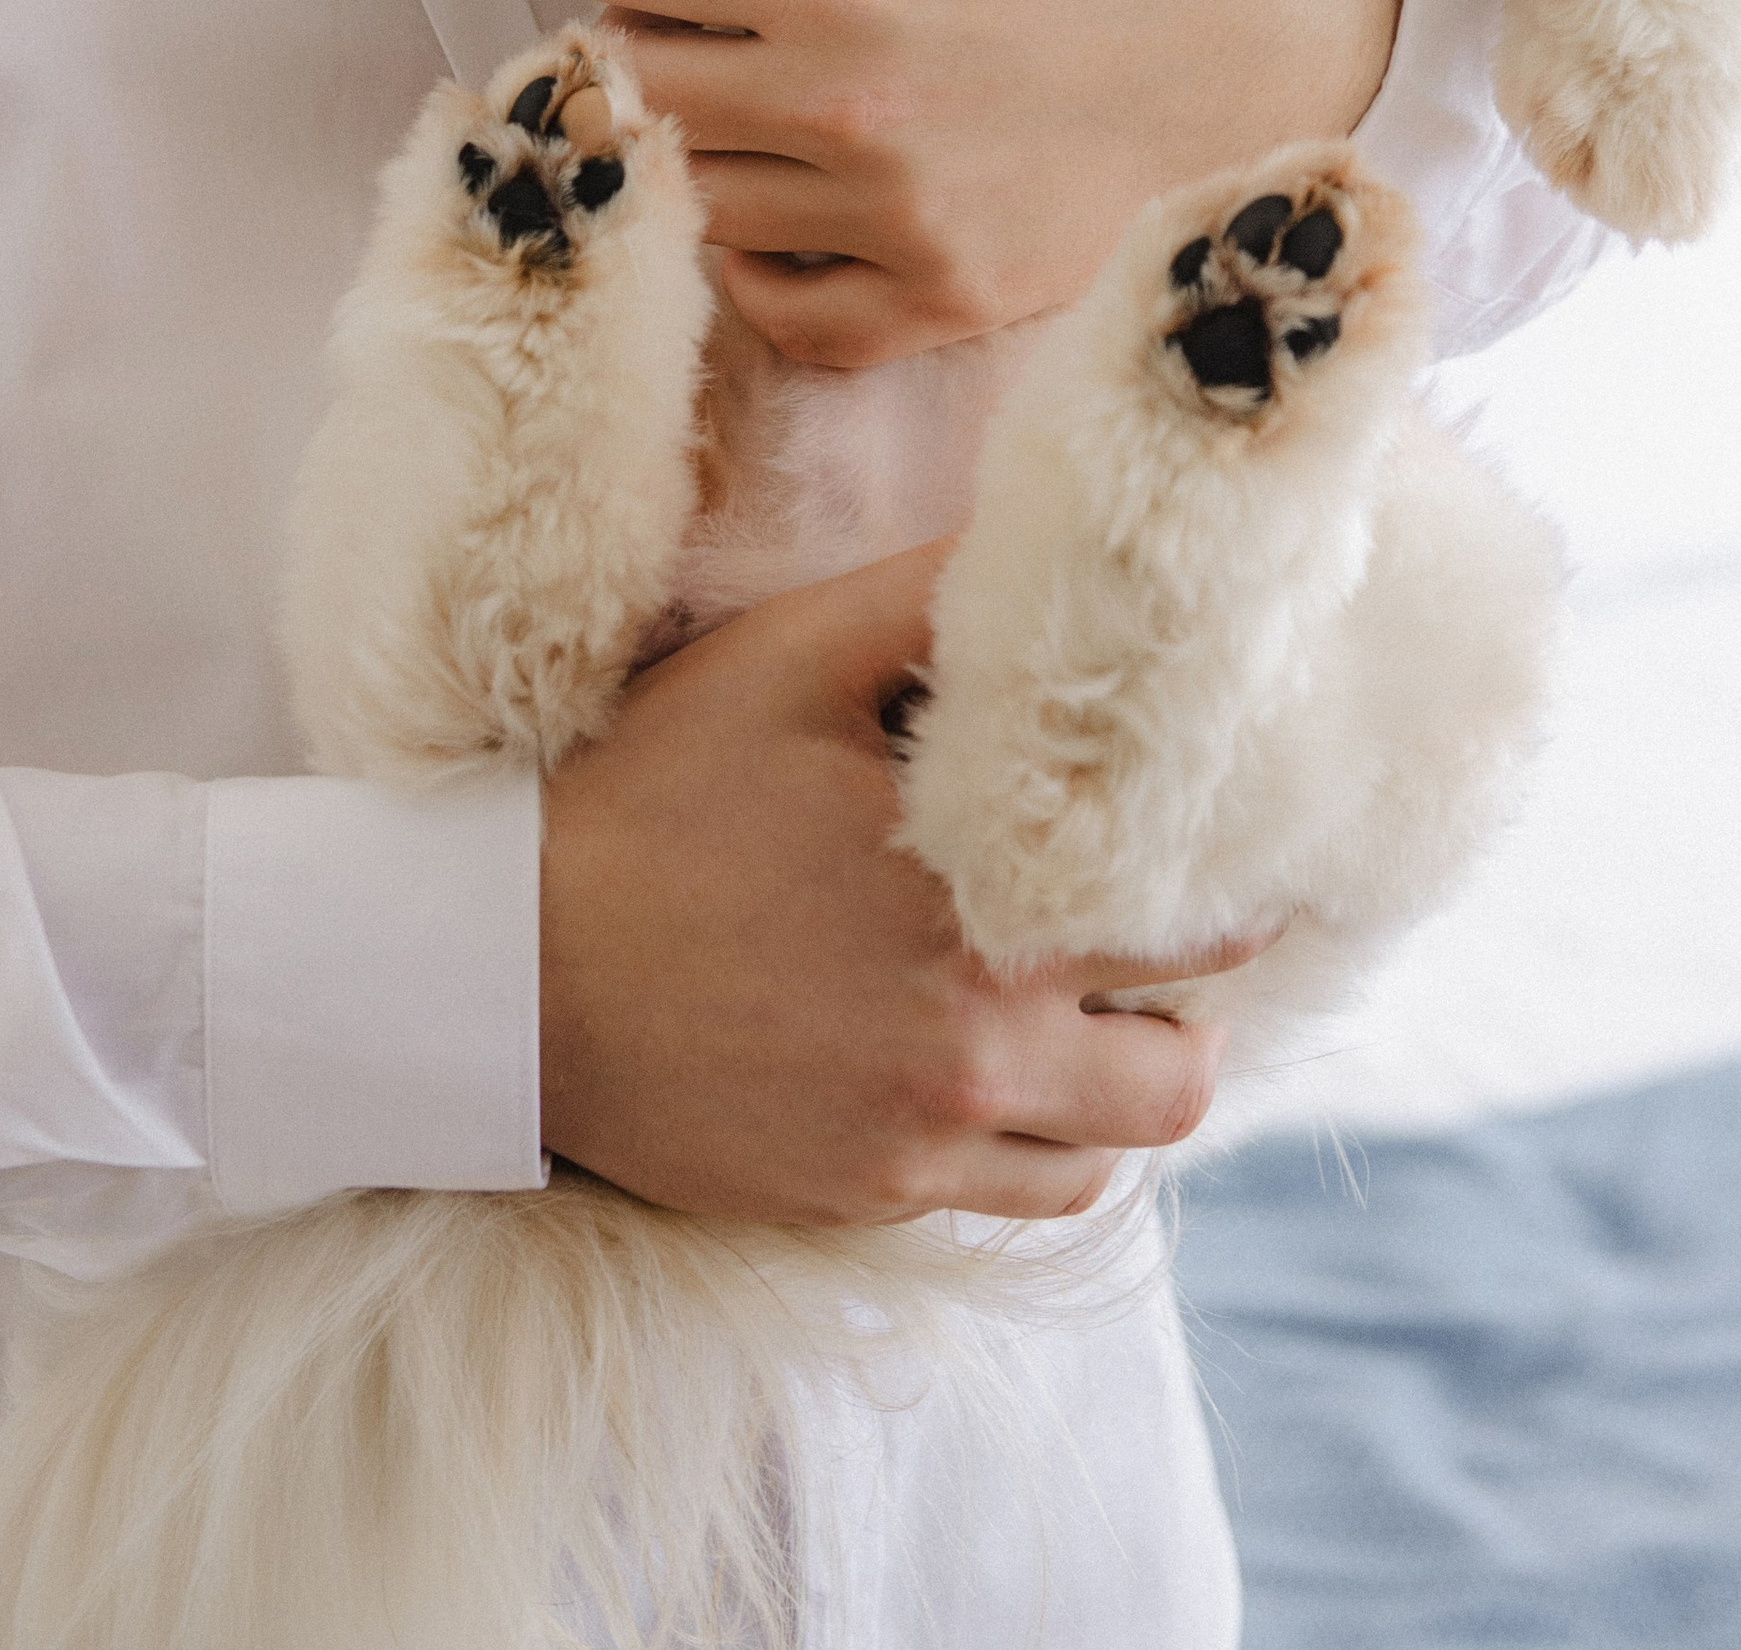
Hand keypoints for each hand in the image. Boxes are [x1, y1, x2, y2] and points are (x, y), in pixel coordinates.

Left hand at [533, 0, 1411, 369]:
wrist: (1268, 38)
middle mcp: (844, 113)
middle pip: (631, 88)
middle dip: (617, 36)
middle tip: (654, 6)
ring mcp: (888, 224)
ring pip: (688, 198)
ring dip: (680, 142)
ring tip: (721, 88)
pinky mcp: (935, 301)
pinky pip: (775, 309)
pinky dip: (751, 259)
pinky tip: (781, 195)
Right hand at [537, 548, 1247, 1223]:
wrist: (511, 974)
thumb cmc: (654, 798)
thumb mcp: (791, 660)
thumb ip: (929, 601)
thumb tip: (1040, 543)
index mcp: (981, 911)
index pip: (1199, 924)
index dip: (1230, 876)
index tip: (1224, 839)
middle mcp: (976, 1047)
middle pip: (1186, 1061)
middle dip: (1195, 989)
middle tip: (1174, 921)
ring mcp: (924, 1139)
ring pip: (1122, 1146)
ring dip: (1133, 1076)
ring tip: (1102, 1001)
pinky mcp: (871, 1196)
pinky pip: (1030, 1197)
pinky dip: (1056, 1142)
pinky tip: (1023, 1069)